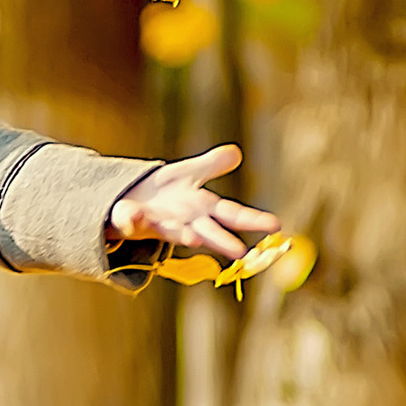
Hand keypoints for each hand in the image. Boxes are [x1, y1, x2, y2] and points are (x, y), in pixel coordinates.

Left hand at [106, 142, 282, 263]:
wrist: (129, 201)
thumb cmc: (166, 193)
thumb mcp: (189, 173)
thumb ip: (211, 165)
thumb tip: (236, 153)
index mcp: (201, 208)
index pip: (231, 214)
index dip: (253, 219)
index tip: (276, 225)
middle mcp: (185, 221)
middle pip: (208, 230)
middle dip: (222, 240)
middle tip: (242, 252)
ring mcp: (159, 224)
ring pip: (173, 232)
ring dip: (182, 235)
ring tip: (194, 238)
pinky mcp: (132, 221)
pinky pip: (131, 220)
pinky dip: (133, 219)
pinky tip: (136, 215)